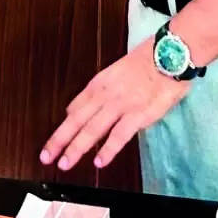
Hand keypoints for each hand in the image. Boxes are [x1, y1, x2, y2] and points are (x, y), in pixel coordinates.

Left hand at [40, 38, 189, 171]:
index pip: (75, 107)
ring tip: (65, 163)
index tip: (53, 142)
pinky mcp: (139, 114)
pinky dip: (108, 149)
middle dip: (60, 140)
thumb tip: (81, 107)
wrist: (170, 54)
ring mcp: (121, 105)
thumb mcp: (117, 71)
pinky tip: (99, 162)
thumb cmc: (148, 60)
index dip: (62, 126)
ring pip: (93, 129)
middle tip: (46, 157)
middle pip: (77, 120)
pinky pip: (119, 135)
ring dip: (77, 148)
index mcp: (99, 83)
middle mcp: (105, 94)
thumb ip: (100, 90)